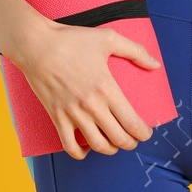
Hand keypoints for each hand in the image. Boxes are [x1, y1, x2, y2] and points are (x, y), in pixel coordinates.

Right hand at [10, 20, 158, 158]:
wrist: (35, 44)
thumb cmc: (71, 39)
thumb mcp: (108, 38)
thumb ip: (135, 51)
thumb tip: (156, 65)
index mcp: (107, 89)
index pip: (133, 123)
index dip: (144, 133)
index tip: (146, 132)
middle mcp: (92, 106)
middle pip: (118, 139)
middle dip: (130, 143)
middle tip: (133, 139)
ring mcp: (73, 114)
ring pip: (98, 146)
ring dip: (110, 149)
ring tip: (113, 144)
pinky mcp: (56, 117)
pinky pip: (70, 146)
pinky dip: (81, 153)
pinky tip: (87, 147)